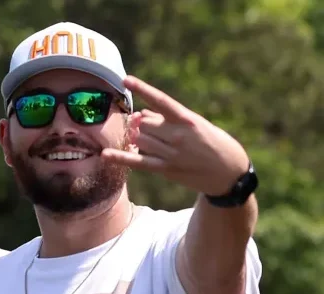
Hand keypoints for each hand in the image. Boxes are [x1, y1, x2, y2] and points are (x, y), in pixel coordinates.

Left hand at [101, 75, 250, 196]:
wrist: (229, 172)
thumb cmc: (213, 143)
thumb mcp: (195, 125)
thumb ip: (168, 119)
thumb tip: (141, 113)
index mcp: (187, 119)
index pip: (160, 100)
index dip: (142, 88)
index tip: (126, 79)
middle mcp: (178, 135)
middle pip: (144, 123)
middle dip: (139, 124)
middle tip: (143, 128)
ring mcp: (171, 153)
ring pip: (140, 139)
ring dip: (136, 138)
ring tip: (143, 139)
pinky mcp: (167, 169)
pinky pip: (139, 162)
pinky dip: (121, 157)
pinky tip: (105, 154)